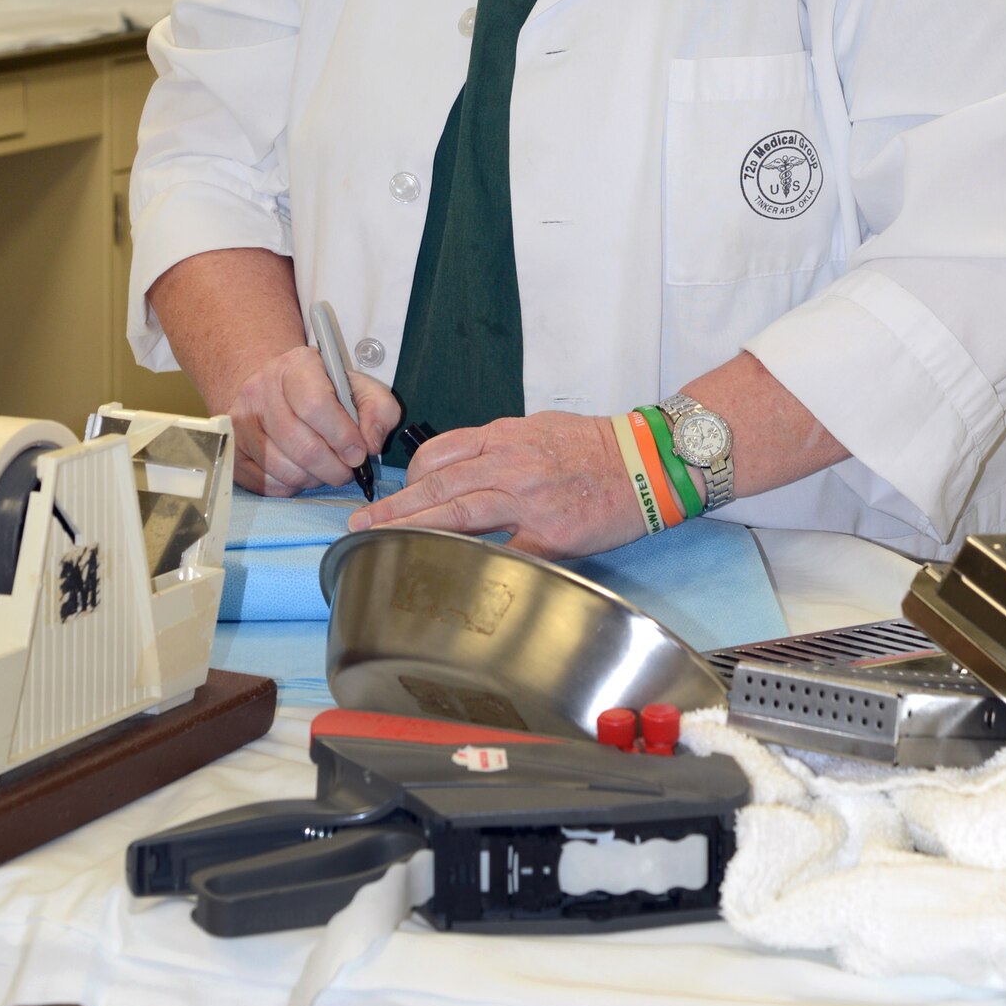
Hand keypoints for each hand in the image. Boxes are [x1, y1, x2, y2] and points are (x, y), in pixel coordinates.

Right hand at [229, 344, 400, 495]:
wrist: (273, 389)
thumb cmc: (324, 390)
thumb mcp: (359, 387)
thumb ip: (379, 410)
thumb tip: (370, 445)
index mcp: (295, 366)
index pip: (315, 405)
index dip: (342, 436)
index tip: (359, 453)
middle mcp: (260, 391)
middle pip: (301, 445)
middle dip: (334, 468)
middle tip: (348, 470)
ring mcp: (240, 422)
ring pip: (284, 469)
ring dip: (315, 479)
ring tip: (327, 469)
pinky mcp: (233, 451)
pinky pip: (267, 485)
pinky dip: (293, 487)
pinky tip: (304, 472)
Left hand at [346, 411, 647, 558]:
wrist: (646, 460)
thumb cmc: (596, 445)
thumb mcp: (539, 428)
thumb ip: (499, 446)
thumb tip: (463, 466)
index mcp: (504, 436)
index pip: (439, 453)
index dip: (408, 478)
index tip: (390, 496)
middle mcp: (509, 464)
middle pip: (437, 486)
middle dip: (393, 508)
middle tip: (359, 524)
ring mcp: (528, 500)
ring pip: (458, 514)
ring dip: (413, 531)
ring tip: (382, 545)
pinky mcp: (550, 534)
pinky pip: (504, 553)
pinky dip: (475, 565)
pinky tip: (449, 576)